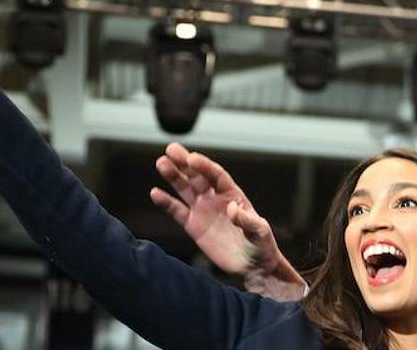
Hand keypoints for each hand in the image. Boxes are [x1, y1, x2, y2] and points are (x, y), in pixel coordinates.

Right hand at [150, 143, 305, 300]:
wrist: (253, 266)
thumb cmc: (261, 246)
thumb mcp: (260, 233)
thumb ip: (247, 220)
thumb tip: (232, 208)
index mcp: (233, 195)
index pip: (217, 175)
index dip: (204, 167)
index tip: (192, 158)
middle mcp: (216, 198)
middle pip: (198, 176)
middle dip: (185, 163)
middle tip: (171, 149)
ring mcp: (203, 210)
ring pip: (185, 189)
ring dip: (173, 176)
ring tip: (161, 163)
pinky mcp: (193, 226)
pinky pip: (177, 211)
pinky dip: (166, 202)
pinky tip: (155, 193)